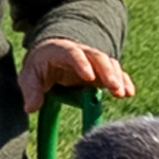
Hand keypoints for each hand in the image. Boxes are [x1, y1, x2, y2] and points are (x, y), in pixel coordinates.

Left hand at [19, 34, 135, 108]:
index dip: (82, 64)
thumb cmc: (39, 66)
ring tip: (122, 93)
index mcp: (62, 50)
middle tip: (113, 87)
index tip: (89, 77)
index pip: (73, 54)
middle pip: (97, 57)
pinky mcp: (102, 72)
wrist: (51, 56)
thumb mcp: (29, 76)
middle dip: (107, 72)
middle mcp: (82, 53)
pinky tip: (129, 93)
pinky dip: (123, 82)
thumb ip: (31, 91)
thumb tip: (31, 108)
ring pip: (109, 64)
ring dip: (117, 78)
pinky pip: (115, 74)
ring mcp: (94, 62)